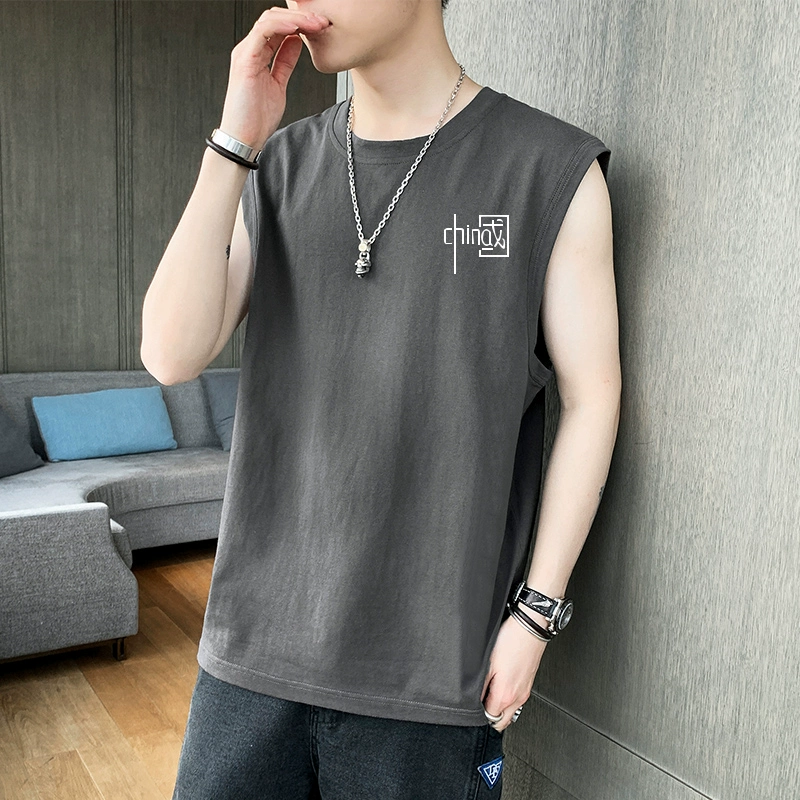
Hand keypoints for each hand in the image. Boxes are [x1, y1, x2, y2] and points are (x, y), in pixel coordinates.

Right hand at [218, 7, 330, 149]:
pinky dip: (280, 26)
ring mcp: (246, 53)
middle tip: (323, 21)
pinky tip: (297, 28)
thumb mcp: (278, 84)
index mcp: (257, 55)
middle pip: (274, 18)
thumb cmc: (256, 118)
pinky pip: (262, 33)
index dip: (301, 22)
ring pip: (269, 20)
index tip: (321, 27)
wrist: (244, 138)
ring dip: (295, 18)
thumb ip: (285, 62)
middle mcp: (250, 50)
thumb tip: (297, 43)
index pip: (278, 27)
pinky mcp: (244, 60)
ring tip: (314, 23)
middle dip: (301, 16)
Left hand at [481, 614, 546, 731]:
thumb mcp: (487, 662)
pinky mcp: (528, 684)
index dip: (479, 713)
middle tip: (480, 701)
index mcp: (505, 695)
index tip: (473, 704)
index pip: (490, 718)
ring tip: (489, 691)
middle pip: (502, 721)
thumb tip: (475, 701)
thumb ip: (480, 686)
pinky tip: (500, 684)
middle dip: (490, 716)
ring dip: (499, 707)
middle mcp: (518, 698)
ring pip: (510, 712)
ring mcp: (525, 691)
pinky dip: (507, 698)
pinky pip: (516, 700)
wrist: (530, 628)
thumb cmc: (511, 640)